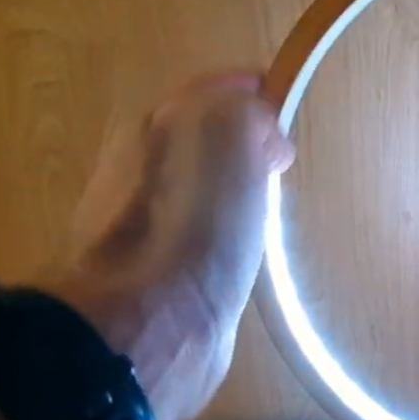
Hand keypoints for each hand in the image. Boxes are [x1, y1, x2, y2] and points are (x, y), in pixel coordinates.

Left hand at [47, 72, 295, 419]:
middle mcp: (130, 167)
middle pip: (197, 140)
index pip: (211, 91)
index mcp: (147, 125)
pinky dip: (217, 240)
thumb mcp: (228, 136)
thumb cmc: (192, 227)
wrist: (146, 328)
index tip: (288, 118)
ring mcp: (131, 225)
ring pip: (194, 190)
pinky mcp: (144, 279)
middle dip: (239, 147)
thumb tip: (262, 136)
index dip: (254, 97)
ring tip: (264, 215)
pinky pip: (192, 238)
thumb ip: (247, 113)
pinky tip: (237, 260)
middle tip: (277, 167)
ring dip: (228, 196)